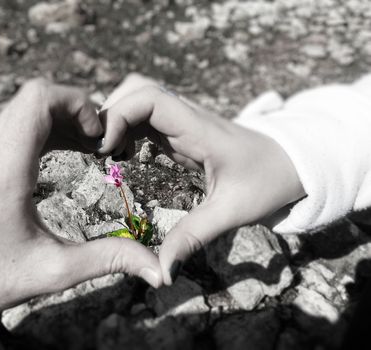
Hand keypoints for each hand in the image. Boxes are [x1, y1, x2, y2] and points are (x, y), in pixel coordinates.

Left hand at [0, 78, 161, 343]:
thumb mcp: (56, 271)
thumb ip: (109, 259)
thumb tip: (156, 267)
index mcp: (6, 168)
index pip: (38, 98)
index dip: (77, 104)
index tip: (97, 136)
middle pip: (37, 95)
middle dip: (77, 109)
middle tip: (99, 143)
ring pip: (28, 106)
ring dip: (64, 117)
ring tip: (90, 146)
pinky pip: (20, 122)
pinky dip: (50, 127)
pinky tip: (70, 150)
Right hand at [98, 74, 304, 284]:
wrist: (292, 163)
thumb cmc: (269, 181)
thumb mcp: (231, 211)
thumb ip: (193, 238)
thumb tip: (160, 272)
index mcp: (198, 128)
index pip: (149, 98)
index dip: (118, 115)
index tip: (104, 150)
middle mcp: (186, 117)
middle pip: (136, 91)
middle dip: (110, 115)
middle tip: (97, 152)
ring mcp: (183, 122)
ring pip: (138, 102)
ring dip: (116, 122)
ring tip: (105, 155)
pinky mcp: (181, 132)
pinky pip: (145, 120)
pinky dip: (126, 131)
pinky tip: (123, 156)